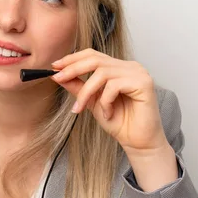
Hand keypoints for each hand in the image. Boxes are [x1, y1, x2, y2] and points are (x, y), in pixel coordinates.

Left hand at [50, 48, 167, 154]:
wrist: (136, 142)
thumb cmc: (118, 122)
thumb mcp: (91, 101)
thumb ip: (78, 86)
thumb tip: (57, 75)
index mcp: (118, 67)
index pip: (93, 55)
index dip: (72, 59)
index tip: (54, 67)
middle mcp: (129, 66)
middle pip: (95, 59)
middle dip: (73, 68)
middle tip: (59, 78)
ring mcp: (138, 73)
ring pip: (102, 73)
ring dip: (87, 92)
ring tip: (81, 108)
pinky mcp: (143, 83)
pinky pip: (114, 86)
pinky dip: (105, 101)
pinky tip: (107, 113)